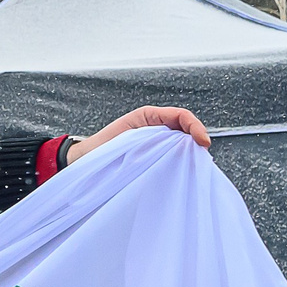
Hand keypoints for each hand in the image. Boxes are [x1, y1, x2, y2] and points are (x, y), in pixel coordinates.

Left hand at [66, 107, 210, 163]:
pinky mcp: (152, 155)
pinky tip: (179, 170)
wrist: (83, 160)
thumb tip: (176, 143)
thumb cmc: (100, 147)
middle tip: (201, 157)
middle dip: (196, 141)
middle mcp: (155, 126)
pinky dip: (178, 162)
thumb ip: (151, 137)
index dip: (195, 127)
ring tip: (193, 164)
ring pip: (180, 144)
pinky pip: (170, 156)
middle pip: (185, 129)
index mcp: (148, 116)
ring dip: (188, 153)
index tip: (202, 142)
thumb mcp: (127, 137)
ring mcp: (155, 141)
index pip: (181, 116)